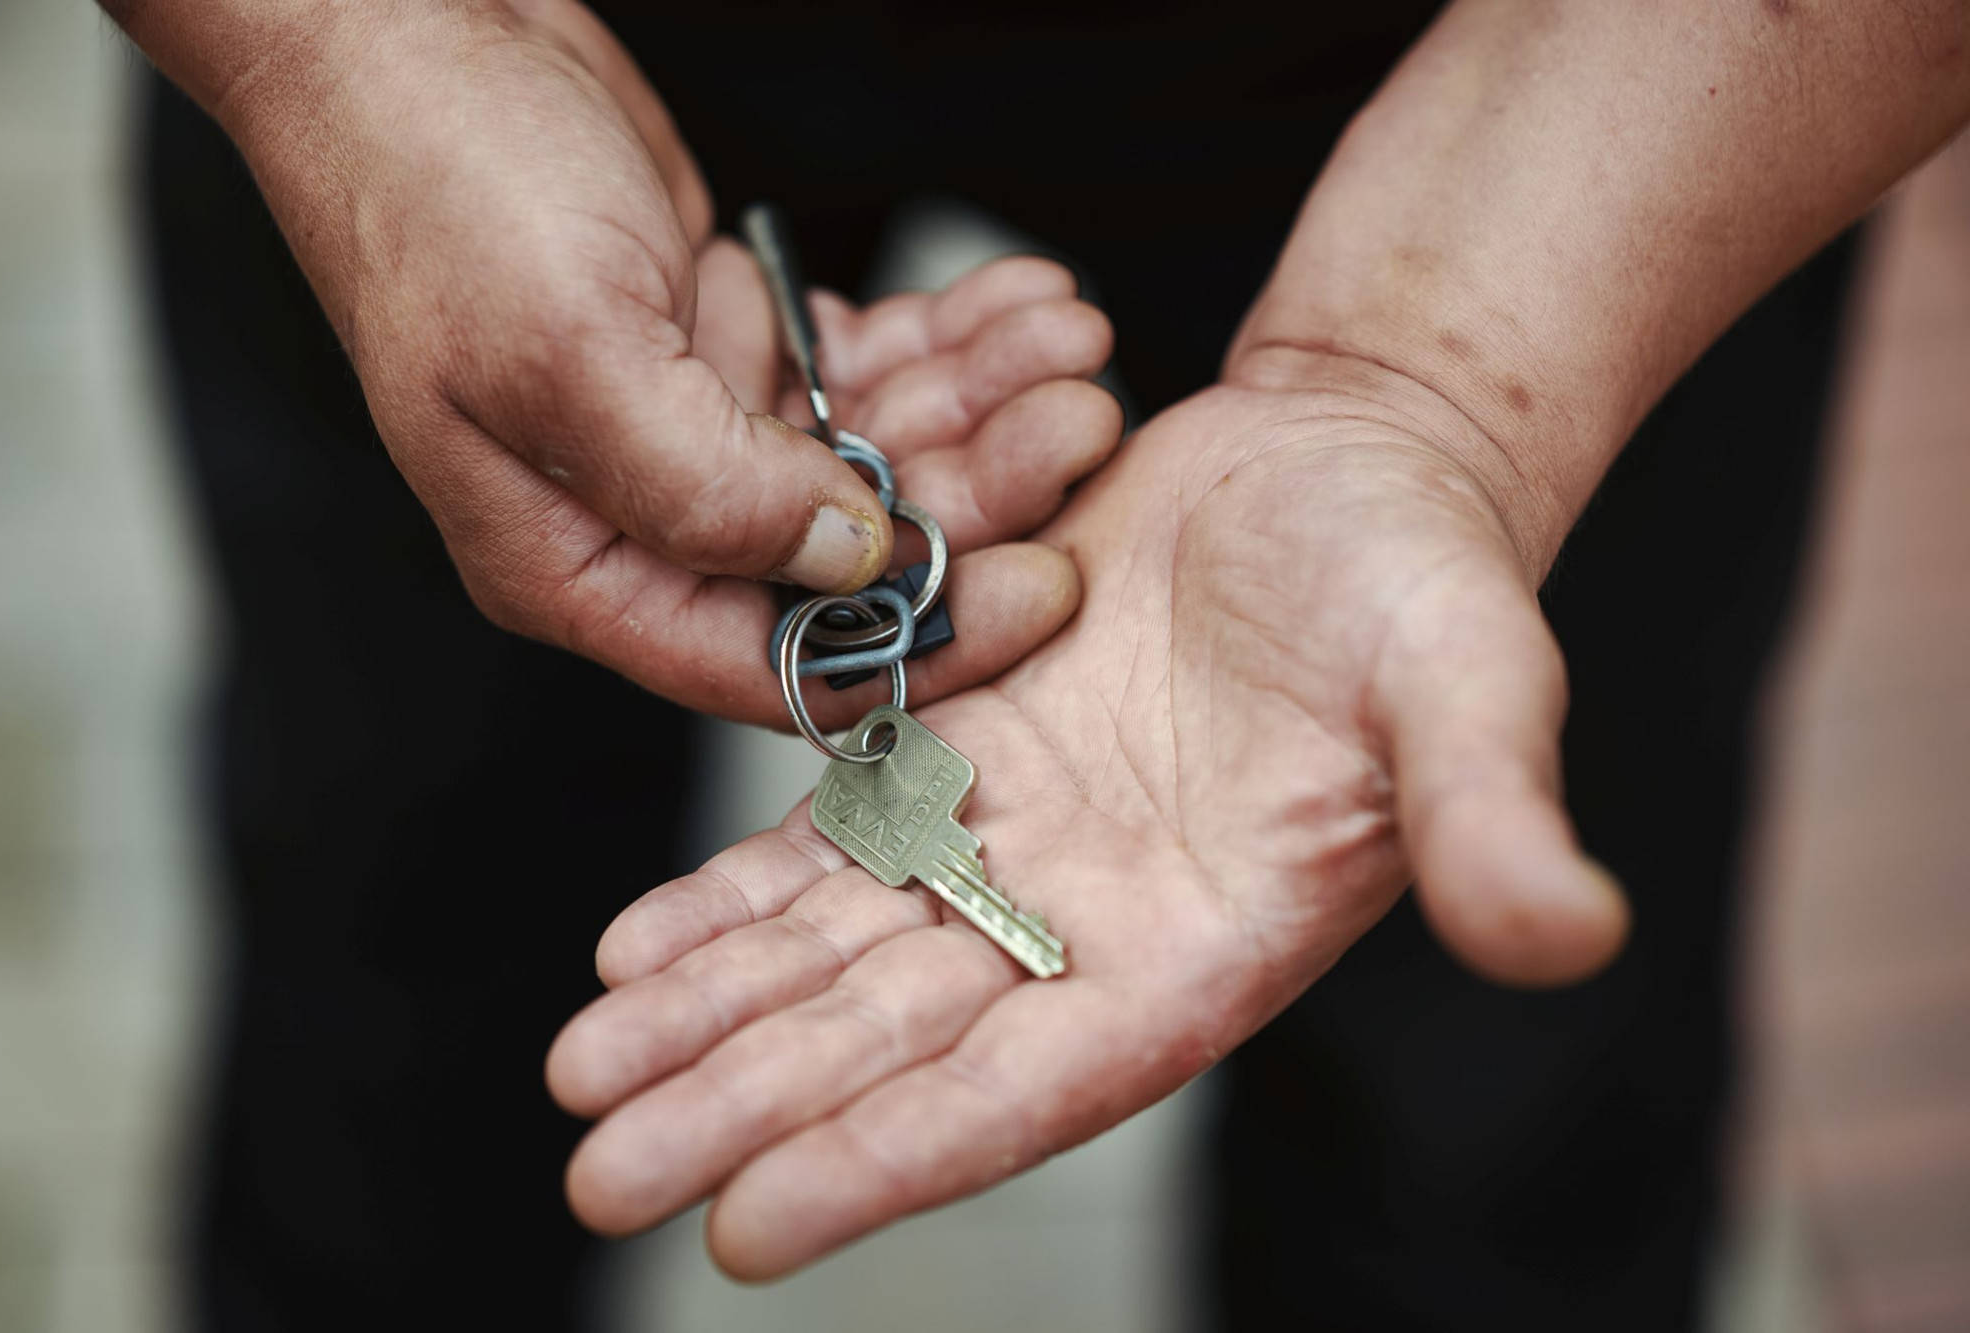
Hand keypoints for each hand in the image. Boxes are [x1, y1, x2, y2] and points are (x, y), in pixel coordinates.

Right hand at [192, 0, 1117, 719]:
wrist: (405, 30)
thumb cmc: (439, 189)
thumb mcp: (568, 357)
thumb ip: (708, 493)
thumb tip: (848, 568)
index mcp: (578, 567)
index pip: (769, 664)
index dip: (917, 644)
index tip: (1042, 590)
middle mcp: (642, 520)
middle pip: (847, 562)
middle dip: (978, 495)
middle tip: (1080, 423)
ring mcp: (692, 434)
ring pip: (874, 462)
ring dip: (980, 404)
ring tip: (1070, 337)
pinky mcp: (729, 351)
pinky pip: (864, 374)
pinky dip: (940, 342)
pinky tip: (1016, 303)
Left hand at [546, 352, 1631, 1274]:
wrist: (1347, 463)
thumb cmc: (1426, 575)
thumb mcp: (1476, 679)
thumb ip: (1493, 811)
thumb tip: (1561, 933)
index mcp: (1207, 949)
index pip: (1034, 1088)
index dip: (895, 1156)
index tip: (752, 1225)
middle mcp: (1092, 924)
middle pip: (894, 1040)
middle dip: (746, 1106)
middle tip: (600, 1172)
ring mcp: (1017, 840)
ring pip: (835, 951)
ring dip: (708, 1016)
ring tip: (580, 1075)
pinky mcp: (962, 748)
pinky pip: (827, 842)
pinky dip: (731, 899)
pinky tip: (630, 951)